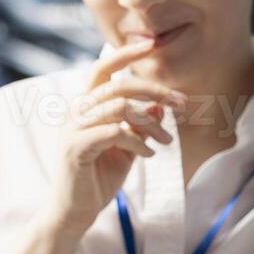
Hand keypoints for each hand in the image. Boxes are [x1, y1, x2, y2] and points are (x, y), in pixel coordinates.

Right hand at [49, 40, 186, 235]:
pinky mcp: (75, 148)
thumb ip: (140, 124)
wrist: (76, 211)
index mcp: (85, 105)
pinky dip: (138, 140)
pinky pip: (114, 132)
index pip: (104, 68)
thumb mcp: (127, 146)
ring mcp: (72, 128)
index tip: (152, 43)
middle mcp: (75, 111)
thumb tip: (160, 106)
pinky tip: (149, 154)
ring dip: (150, 122)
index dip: (126, 53)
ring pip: (119, 107)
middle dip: (155, 91)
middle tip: (181, 104)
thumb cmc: (99, 176)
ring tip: (167, 140)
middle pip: (118, 85)